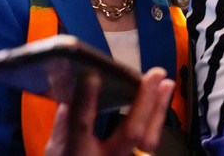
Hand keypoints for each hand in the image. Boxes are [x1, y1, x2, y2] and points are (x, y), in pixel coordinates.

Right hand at [45, 67, 174, 155]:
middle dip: (145, 100)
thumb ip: (62, 124)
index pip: (81, 126)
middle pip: (130, 132)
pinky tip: (162, 102)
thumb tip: (68, 92)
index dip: (86, 101)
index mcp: (77, 154)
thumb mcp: (56, 151)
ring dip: (159, 108)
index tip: (91, 76)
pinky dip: (156, 120)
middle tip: (156, 74)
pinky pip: (150, 143)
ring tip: (167, 83)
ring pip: (148, 140)